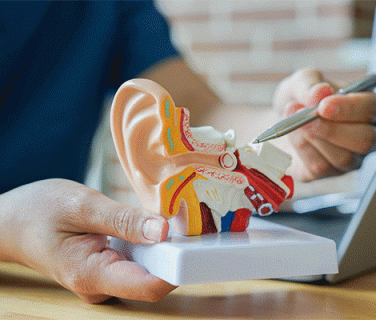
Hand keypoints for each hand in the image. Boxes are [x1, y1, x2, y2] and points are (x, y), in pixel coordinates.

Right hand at [0, 179, 174, 302]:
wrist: (12, 222)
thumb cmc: (39, 211)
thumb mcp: (82, 206)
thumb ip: (124, 220)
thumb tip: (163, 229)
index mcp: (93, 275)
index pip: (149, 286)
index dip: (177, 267)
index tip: (195, 243)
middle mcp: (102, 285)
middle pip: (153, 278)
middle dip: (174, 253)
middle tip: (189, 221)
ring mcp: (105, 279)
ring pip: (148, 269)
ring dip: (163, 247)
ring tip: (171, 218)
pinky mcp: (108, 268)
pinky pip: (138, 261)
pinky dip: (150, 244)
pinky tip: (153, 225)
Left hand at [273, 68, 375, 180]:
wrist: (280, 120)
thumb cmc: (300, 99)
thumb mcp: (301, 81)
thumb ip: (310, 84)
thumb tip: (321, 92)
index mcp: (369, 106)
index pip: (372, 108)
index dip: (349, 108)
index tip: (323, 106)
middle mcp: (367, 135)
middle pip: (365, 140)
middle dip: (333, 130)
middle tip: (306, 120)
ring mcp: (352, 158)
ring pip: (344, 158)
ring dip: (314, 140)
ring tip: (294, 124)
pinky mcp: (330, 173)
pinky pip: (321, 168)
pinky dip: (303, 151)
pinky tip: (293, 137)